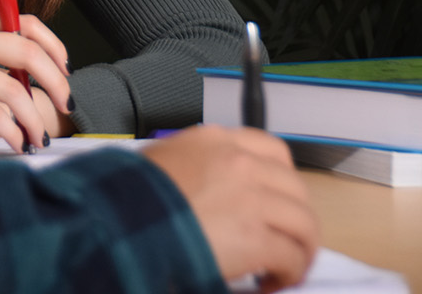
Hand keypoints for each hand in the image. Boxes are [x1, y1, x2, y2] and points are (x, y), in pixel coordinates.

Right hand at [0, 13, 70, 150]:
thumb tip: (37, 80)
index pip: (24, 21)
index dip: (53, 46)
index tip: (64, 71)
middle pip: (28, 51)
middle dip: (56, 82)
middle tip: (65, 105)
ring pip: (15, 89)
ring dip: (36, 119)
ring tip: (38, 137)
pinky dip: (14, 133)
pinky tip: (17, 144)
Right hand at [144, 126, 318, 290]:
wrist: (117, 221)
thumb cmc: (127, 197)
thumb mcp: (160, 161)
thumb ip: (193, 166)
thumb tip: (210, 192)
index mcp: (213, 140)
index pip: (271, 150)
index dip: (282, 181)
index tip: (280, 202)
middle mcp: (238, 162)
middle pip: (296, 189)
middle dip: (297, 219)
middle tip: (289, 242)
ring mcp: (250, 197)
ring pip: (303, 223)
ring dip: (300, 249)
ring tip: (285, 268)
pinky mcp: (255, 236)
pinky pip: (291, 255)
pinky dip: (289, 272)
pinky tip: (272, 281)